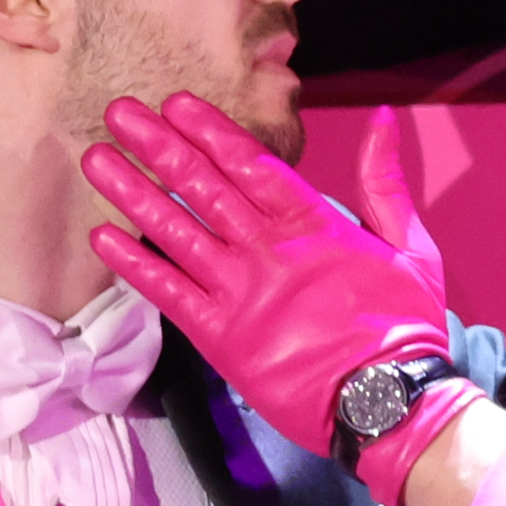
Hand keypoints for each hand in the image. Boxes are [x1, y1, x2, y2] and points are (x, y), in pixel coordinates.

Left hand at [85, 94, 449, 454]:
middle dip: (159, 146)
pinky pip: (168, 293)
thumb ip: (385, 181)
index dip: (210, 131)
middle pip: (203, 186)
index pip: (251, 164)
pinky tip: (102, 237)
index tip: (175, 103)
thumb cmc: (404, 327)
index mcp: (313, 224)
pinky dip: (134, 264)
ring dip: (133, 192)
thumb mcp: (410, 245)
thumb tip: (384, 118)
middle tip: (120, 112)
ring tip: (96, 159)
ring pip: (176, 231)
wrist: (388, 402)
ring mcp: (241, 293)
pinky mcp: (221, 338)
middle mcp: (269, 250)